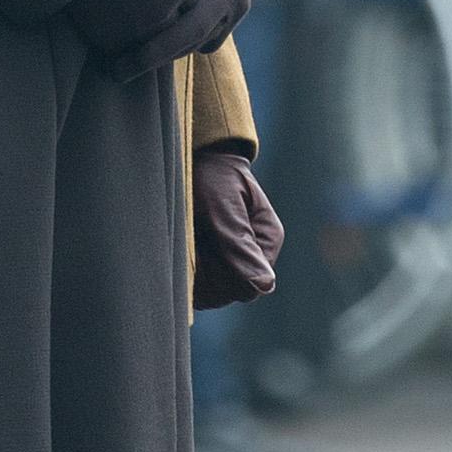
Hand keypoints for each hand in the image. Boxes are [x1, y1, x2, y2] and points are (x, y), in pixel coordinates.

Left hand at [192, 146, 284, 308]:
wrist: (197, 158)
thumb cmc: (211, 175)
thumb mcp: (222, 206)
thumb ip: (239, 245)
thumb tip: (265, 286)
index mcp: (268, 239)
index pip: (249, 285)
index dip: (221, 275)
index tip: (201, 246)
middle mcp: (255, 254)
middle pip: (231, 292)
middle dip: (206, 273)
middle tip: (190, 239)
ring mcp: (235, 259)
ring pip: (213, 293)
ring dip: (194, 273)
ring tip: (187, 239)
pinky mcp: (215, 262)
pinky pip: (200, 286)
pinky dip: (187, 272)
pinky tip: (183, 246)